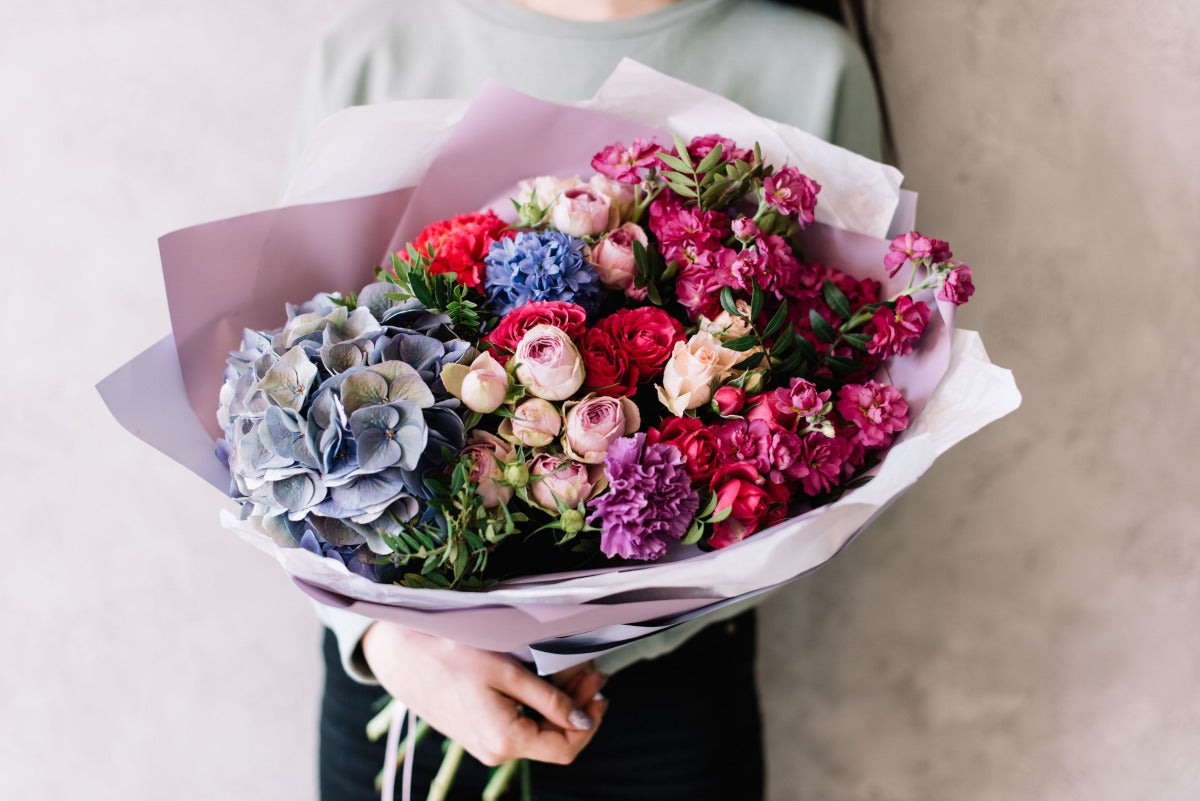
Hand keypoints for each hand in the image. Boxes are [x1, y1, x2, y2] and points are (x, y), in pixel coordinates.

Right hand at [362, 621, 608, 765]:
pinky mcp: (476, 731)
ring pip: (537, 731)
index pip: (565, 748)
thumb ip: (549, 699)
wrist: (400, 653)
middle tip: (593, 670)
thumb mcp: (507, 671)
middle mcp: (495, 751)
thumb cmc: (451, 655)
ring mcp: (484, 744)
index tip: (602, 689)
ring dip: (559, 704)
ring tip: (573, 669)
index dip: (590, 722)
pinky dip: (538, 705)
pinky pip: (519, 725)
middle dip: (578, 707)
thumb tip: (585, 721)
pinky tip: (544, 679)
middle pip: (553, 740)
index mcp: (505, 740)